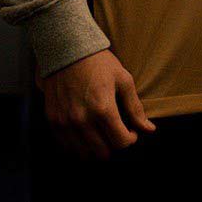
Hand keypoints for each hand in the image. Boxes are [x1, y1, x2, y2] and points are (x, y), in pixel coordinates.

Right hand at [39, 48, 156, 161]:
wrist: (66, 48)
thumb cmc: (98, 62)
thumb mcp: (123, 80)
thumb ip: (135, 108)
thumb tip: (149, 129)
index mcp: (103, 109)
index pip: (121, 142)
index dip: (130, 139)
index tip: (131, 131)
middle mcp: (82, 119)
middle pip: (103, 152)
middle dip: (114, 144)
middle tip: (116, 131)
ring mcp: (65, 121)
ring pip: (84, 154)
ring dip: (96, 149)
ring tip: (101, 134)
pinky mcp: (53, 119)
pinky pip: (66, 146)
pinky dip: (78, 146)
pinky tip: (85, 134)